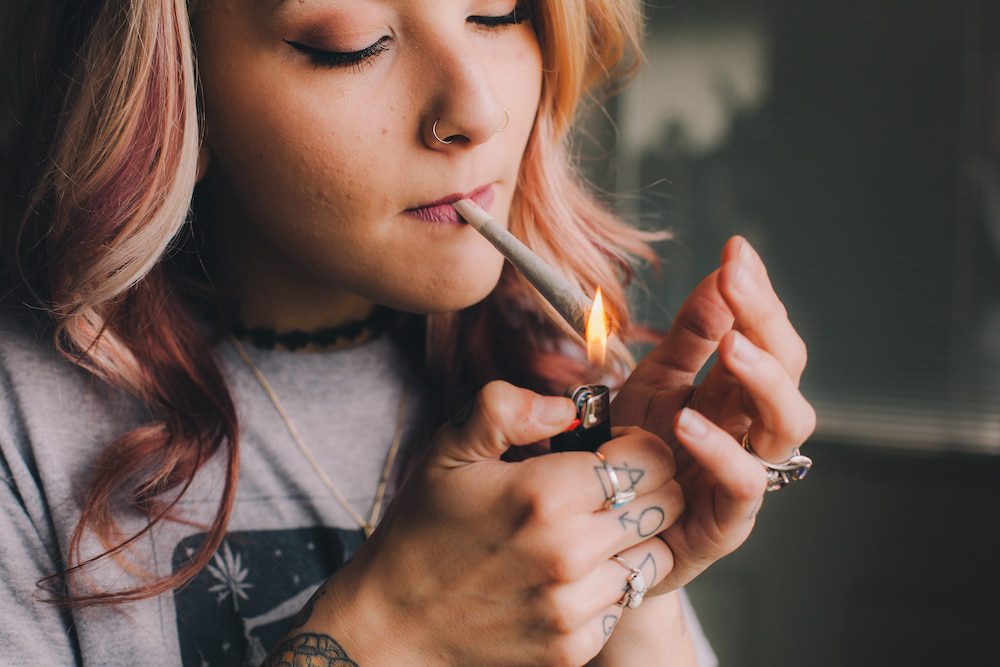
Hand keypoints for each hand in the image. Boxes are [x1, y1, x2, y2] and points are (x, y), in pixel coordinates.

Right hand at [288, 381, 685, 665]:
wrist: (395, 623)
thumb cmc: (424, 528)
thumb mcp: (449, 451)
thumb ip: (506, 408)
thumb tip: (567, 405)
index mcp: (543, 493)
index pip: (651, 457)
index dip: (637, 444)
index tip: (608, 450)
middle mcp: (569, 552)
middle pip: (669, 504)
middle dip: (647, 486)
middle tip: (606, 487)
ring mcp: (574, 606)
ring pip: (657, 556)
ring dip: (634, 537)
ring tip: (590, 530)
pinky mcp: (575, 646)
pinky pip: (628, 602)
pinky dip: (611, 583)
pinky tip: (571, 572)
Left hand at [612, 236, 815, 590]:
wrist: (608, 529)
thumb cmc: (636, 454)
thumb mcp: (654, 383)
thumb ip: (688, 336)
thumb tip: (721, 271)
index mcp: (735, 390)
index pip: (764, 333)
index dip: (755, 293)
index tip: (736, 249)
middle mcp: (751, 427)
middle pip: (788, 369)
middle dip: (766, 321)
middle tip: (738, 282)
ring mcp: (745, 472)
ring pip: (787, 424)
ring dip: (765, 381)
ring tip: (733, 346)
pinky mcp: (727, 520)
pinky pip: (743, 484)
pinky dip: (722, 451)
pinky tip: (690, 422)